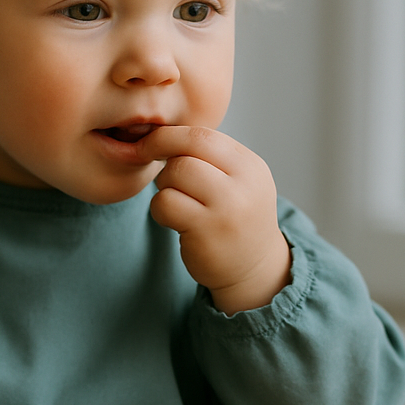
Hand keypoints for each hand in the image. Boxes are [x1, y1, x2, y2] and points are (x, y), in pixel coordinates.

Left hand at [139, 125, 291, 314]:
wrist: (253, 270)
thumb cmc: (234, 219)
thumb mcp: (237, 182)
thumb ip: (209, 157)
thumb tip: (157, 134)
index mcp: (250, 165)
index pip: (203, 134)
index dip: (169, 136)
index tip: (151, 144)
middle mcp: (243, 183)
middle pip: (187, 149)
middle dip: (163, 158)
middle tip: (164, 177)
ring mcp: (227, 208)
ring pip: (174, 173)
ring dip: (164, 186)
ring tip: (177, 201)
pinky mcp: (206, 232)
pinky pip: (165, 204)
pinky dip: (160, 209)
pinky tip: (174, 220)